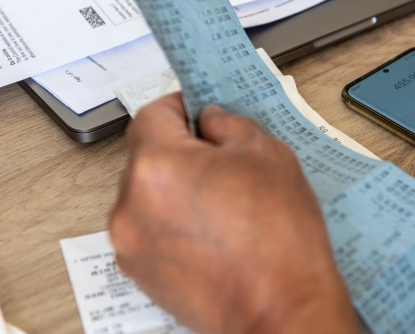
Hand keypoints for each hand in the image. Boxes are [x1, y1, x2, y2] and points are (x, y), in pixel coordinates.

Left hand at [110, 93, 357, 333]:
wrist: (282, 309)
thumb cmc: (279, 240)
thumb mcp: (268, 154)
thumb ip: (230, 124)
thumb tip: (211, 121)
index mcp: (157, 165)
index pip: (153, 113)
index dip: (181, 106)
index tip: (198, 111)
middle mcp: (131, 204)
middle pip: (148, 156)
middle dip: (183, 151)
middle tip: (226, 162)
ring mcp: (131, 243)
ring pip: (149, 194)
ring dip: (178, 189)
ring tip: (226, 205)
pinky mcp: (140, 273)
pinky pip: (151, 229)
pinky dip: (176, 223)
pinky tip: (217, 232)